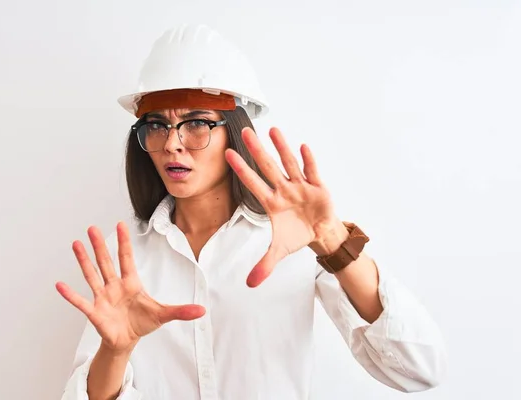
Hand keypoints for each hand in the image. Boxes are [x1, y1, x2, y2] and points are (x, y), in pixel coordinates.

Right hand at [55, 222, 205, 352]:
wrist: (127, 341)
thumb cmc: (142, 323)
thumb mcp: (164, 315)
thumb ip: (181, 311)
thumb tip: (202, 310)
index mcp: (131, 283)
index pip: (126, 258)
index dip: (123, 242)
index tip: (120, 224)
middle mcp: (114, 286)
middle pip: (106, 262)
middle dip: (100, 245)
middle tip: (92, 227)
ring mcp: (103, 298)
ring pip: (92, 275)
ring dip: (84, 261)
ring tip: (76, 244)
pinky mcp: (95, 312)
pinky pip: (81, 302)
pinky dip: (71, 294)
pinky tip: (60, 284)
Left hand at [225, 127, 345, 287]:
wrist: (320, 233)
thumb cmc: (296, 235)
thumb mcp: (279, 251)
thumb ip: (264, 264)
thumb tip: (250, 284)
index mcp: (271, 202)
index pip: (252, 183)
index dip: (241, 170)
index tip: (228, 155)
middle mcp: (283, 189)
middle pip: (267, 167)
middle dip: (257, 150)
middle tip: (245, 131)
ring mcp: (300, 185)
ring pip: (289, 163)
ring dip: (282, 147)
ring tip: (273, 129)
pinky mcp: (318, 186)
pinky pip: (312, 171)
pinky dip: (308, 160)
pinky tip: (302, 146)